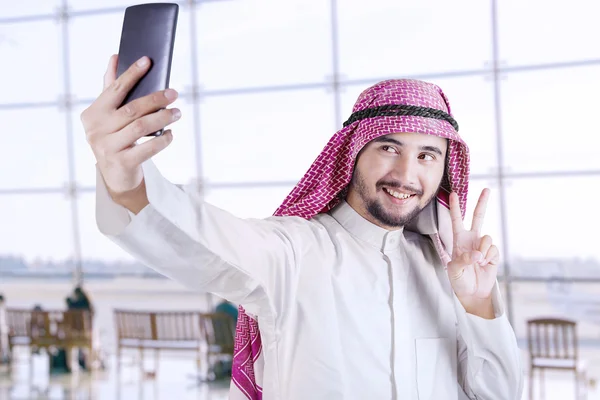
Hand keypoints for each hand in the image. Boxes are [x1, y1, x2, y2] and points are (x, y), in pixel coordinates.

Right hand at [80, 55, 179, 211]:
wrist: (116, 176)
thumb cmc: (115, 138)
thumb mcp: (110, 115)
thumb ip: (111, 88)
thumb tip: (115, 57)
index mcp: (92, 114)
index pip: (114, 89)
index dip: (131, 74)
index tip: (147, 61)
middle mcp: (96, 130)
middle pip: (131, 109)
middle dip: (155, 99)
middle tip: (174, 93)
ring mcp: (107, 148)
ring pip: (140, 127)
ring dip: (162, 118)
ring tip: (177, 113)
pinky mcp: (121, 163)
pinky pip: (147, 148)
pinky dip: (162, 140)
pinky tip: (171, 134)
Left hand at [446, 188, 499, 316]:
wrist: (473, 292)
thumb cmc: (459, 281)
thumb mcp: (454, 270)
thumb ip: (463, 259)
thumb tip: (477, 254)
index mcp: (458, 240)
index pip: (456, 220)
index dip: (455, 207)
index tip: (452, 194)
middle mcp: (471, 240)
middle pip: (478, 217)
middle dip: (482, 203)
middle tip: (486, 190)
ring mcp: (483, 246)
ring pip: (487, 237)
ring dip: (482, 249)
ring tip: (477, 262)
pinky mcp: (493, 254)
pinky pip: (493, 249)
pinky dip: (488, 257)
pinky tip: (484, 265)